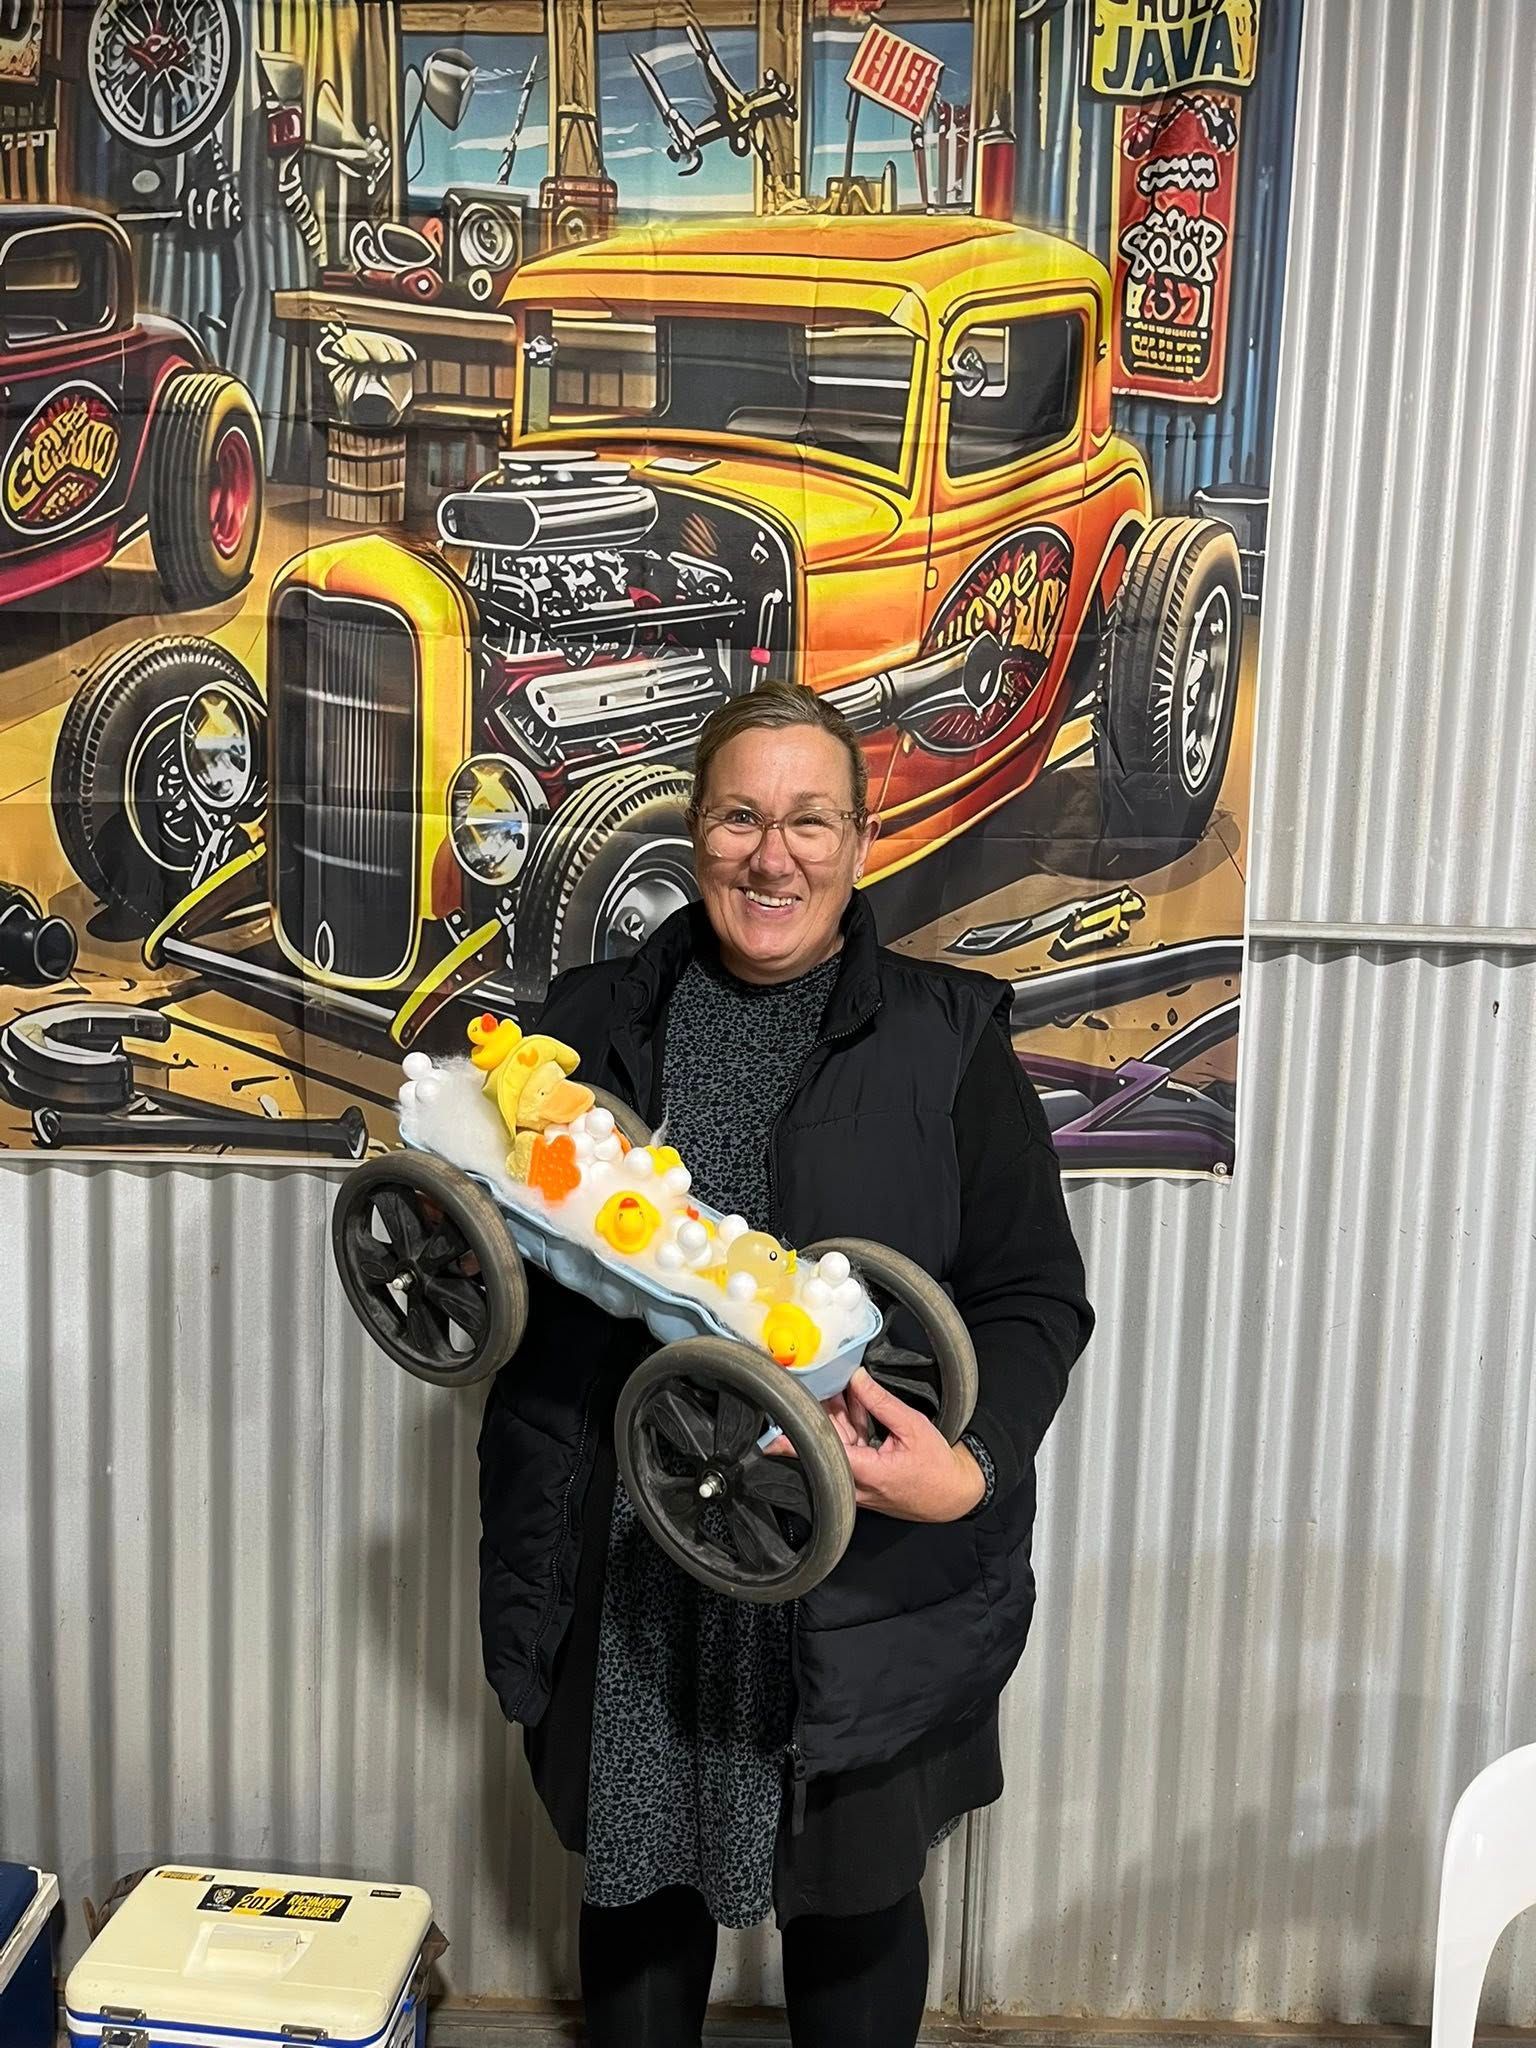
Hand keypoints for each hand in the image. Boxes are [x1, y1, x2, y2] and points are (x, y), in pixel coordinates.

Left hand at [767, 1367, 985, 1523]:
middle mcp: (858, 1484)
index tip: (769, 1438)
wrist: (955, 1494)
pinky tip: (853, 1402)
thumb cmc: (938, 1467)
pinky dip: (851, 1427)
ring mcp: (860, 1485)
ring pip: (839, 1444)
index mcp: (868, 1473)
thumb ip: (880, 1403)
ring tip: (838, 1384)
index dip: (796, 1444)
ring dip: (838, 1415)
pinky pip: (851, 1450)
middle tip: (817, 1380)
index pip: (823, 1455)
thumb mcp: (912, 1427)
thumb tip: (857, 1378)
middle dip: (823, 1411)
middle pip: (829, 1443)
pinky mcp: (866, 1481)